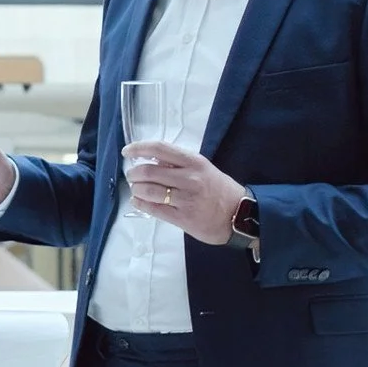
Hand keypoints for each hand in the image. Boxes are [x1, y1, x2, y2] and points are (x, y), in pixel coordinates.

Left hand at [122, 141, 246, 244]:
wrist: (240, 215)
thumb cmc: (219, 189)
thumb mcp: (203, 168)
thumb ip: (179, 164)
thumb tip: (152, 159)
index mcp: (194, 162)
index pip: (160, 148)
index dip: (139, 148)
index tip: (127, 151)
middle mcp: (189, 178)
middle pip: (148, 171)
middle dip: (134, 173)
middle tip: (132, 175)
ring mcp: (185, 199)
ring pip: (148, 191)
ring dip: (136, 189)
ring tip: (136, 189)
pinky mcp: (183, 218)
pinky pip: (154, 209)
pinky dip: (141, 203)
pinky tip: (138, 201)